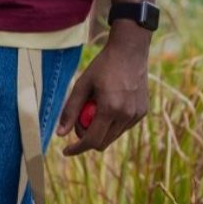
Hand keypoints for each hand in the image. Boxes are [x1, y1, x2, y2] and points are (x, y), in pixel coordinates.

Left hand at [56, 24, 151, 154]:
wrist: (129, 52)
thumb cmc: (103, 67)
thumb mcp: (82, 85)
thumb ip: (70, 110)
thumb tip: (60, 134)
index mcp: (110, 108)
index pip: (92, 140)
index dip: (77, 148)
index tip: (66, 151)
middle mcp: (126, 115)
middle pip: (102, 142)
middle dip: (87, 137)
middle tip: (79, 120)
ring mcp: (136, 115)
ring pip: (113, 136)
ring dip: (100, 130)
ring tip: (95, 106)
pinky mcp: (142, 112)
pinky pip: (123, 127)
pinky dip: (112, 123)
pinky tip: (109, 104)